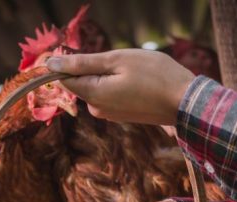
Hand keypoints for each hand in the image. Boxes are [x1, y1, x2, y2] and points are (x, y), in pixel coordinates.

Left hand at [46, 49, 194, 124]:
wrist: (185, 101)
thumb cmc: (155, 75)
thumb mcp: (117, 60)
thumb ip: (82, 62)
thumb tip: (51, 64)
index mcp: (92, 95)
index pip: (64, 78)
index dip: (66, 62)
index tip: (85, 51)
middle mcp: (97, 109)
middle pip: (82, 82)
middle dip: (94, 67)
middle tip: (121, 60)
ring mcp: (109, 114)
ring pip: (97, 87)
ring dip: (108, 75)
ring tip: (134, 71)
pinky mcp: (120, 115)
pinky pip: (110, 95)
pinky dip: (118, 84)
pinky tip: (138, 81)